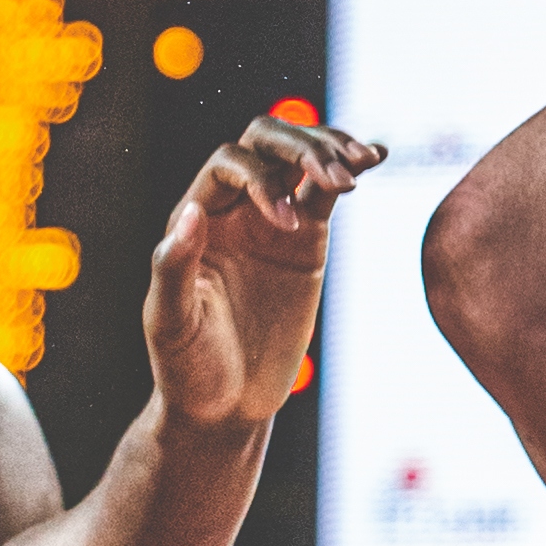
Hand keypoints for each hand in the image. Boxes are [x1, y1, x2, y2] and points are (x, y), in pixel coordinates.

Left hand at [144, 113, 380, 433]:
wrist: (225, 404)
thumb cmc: (186, 367)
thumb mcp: (170, 323)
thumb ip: (174, 268)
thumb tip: (191, 212)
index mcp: (195, 219)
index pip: (230, 163)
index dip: (261, 178)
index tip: (286, 223)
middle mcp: (232, 208)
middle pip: (266, 141)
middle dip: (303, 147)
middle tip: (338, 178)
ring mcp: (271, 219)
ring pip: (300, 156)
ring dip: (330, 149)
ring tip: (362, 163)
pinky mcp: (305, 238)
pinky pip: (325, 190)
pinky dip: (350, 168)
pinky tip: (375, 157)